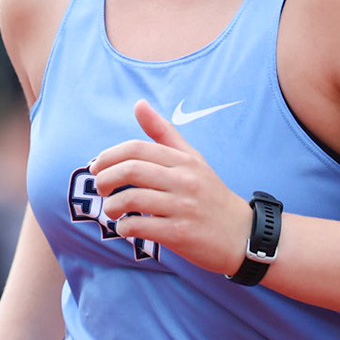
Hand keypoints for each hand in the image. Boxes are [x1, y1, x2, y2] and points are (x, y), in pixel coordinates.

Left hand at [89, 99, 248, 274]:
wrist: (243, 235)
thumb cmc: (210, 194)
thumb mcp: (192, 159)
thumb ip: (163, 133)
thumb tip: (138, 104)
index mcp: (184, 161)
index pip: (137, 148)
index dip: (109, 156)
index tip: (96, 166)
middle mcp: (184, 180)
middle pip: (131, 170)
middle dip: (105, 179)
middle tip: (100, 188)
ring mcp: (183, 207)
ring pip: (132, 199)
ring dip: (112, 206)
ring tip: (111, 211)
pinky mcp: (181, 234)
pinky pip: (141, 227)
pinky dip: (125, 228)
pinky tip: (125, 228)